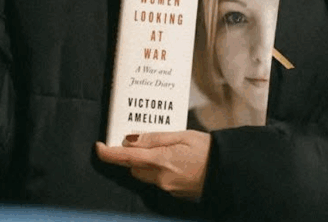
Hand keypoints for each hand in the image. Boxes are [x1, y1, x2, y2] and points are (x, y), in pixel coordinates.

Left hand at [95, 130, 210, 199]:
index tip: (98, 147)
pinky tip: (175, 161)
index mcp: (161, 160)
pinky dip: (159, 171)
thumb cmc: (207, 149)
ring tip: (165, 149)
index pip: (125, 158)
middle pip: (134, 168)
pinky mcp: (174, 193)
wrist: (228, 171)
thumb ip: (154, 138)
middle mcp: (160, 178)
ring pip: (145, 175)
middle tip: (144, 141)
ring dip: (146, 164)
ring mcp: (167, 188)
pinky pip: (158, 181)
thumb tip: (130, 140)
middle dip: (134, 156)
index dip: (108, 153)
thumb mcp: (182, 135)